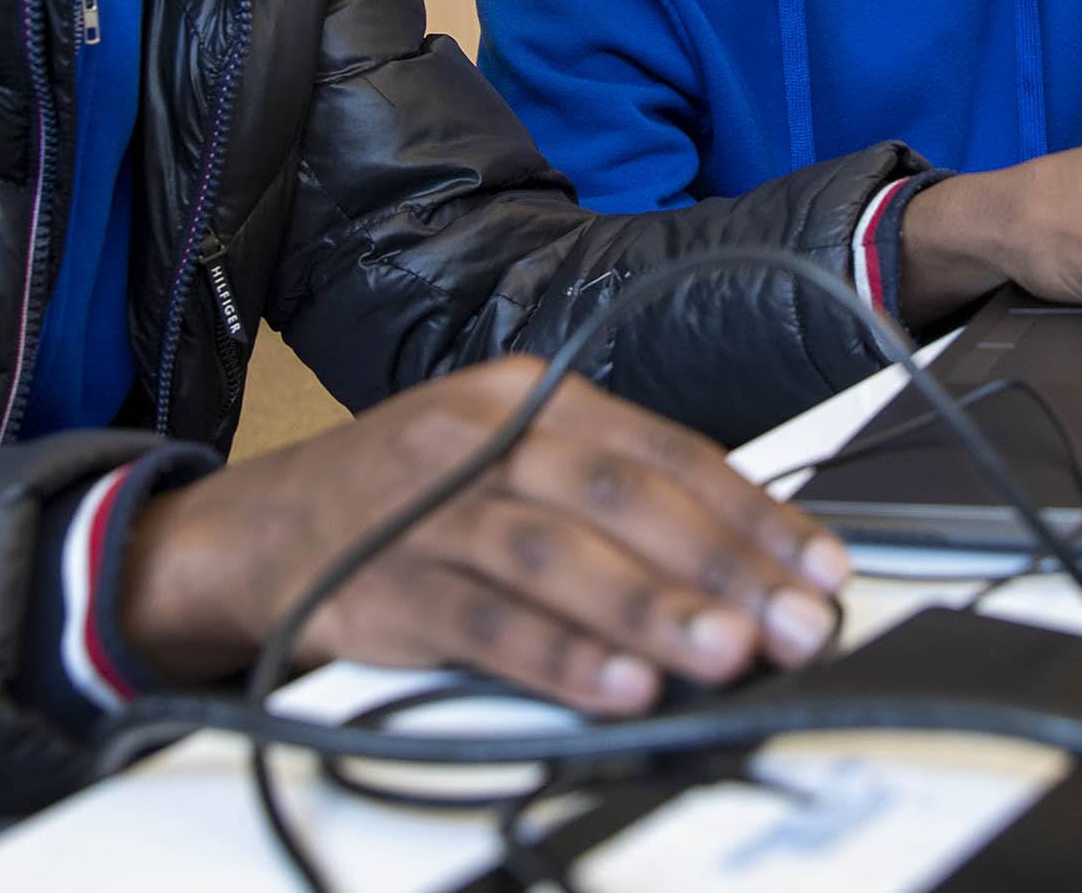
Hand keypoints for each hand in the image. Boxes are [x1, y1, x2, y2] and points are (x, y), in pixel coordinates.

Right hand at [117, 358, 849, 714]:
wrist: (262, 528)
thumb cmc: (415, 496)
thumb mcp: (512, 457)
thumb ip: (614, 495)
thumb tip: (746, 561)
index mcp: (530, 393)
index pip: (665, 450)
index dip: (752, 512)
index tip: (819, 568)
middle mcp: (483, 437)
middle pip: (622, 495)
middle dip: (724, 565)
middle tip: (794, 621)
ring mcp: (430, 510)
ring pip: (559, 556)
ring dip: (653, 610)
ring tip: (726, 653)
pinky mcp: (387, 586)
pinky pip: (486, 626)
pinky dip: (560, 659)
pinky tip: (620, 688)